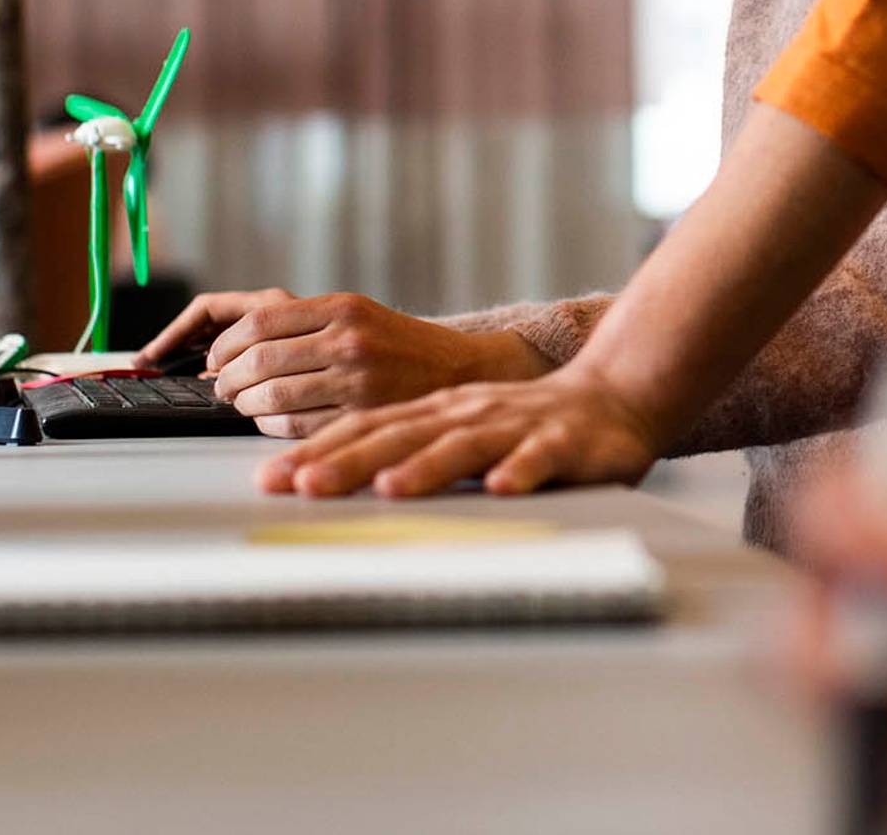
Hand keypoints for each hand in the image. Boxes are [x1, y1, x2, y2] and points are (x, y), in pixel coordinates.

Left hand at [139, 288, 543, 436]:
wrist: (460, 370)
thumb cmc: (398, 345)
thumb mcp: (356, 314)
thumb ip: (301, 325)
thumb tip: (233, 350)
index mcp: (342, 308)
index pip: (258, 323)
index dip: (223, 346)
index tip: (213, 361)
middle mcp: (349, 340)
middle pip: (258, 361)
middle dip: (228, 380)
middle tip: (223, 389)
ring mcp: (357, 380)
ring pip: (271, 397)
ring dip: (244, 406)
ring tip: (243, 405)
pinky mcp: (362, 417)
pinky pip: (295, 427)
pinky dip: (270, 428)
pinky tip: (270, 423)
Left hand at [254, 368, 665, 497]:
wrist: (613, 397)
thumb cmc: (525, 424)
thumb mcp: (456, 429)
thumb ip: (402, 449)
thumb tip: (319, 479)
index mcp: (436, 412)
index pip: (365, 427)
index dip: (318, 450)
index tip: (273, 479)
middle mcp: (467, 414)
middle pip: (400, 436)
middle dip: (350, 462)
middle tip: (305, 486)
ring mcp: (515, 427)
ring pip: (464, 447)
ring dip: (427, 467)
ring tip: (391, 488)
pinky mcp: (563, 444)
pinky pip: (539, 460)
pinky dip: (520, 473)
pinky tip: (502, 489)